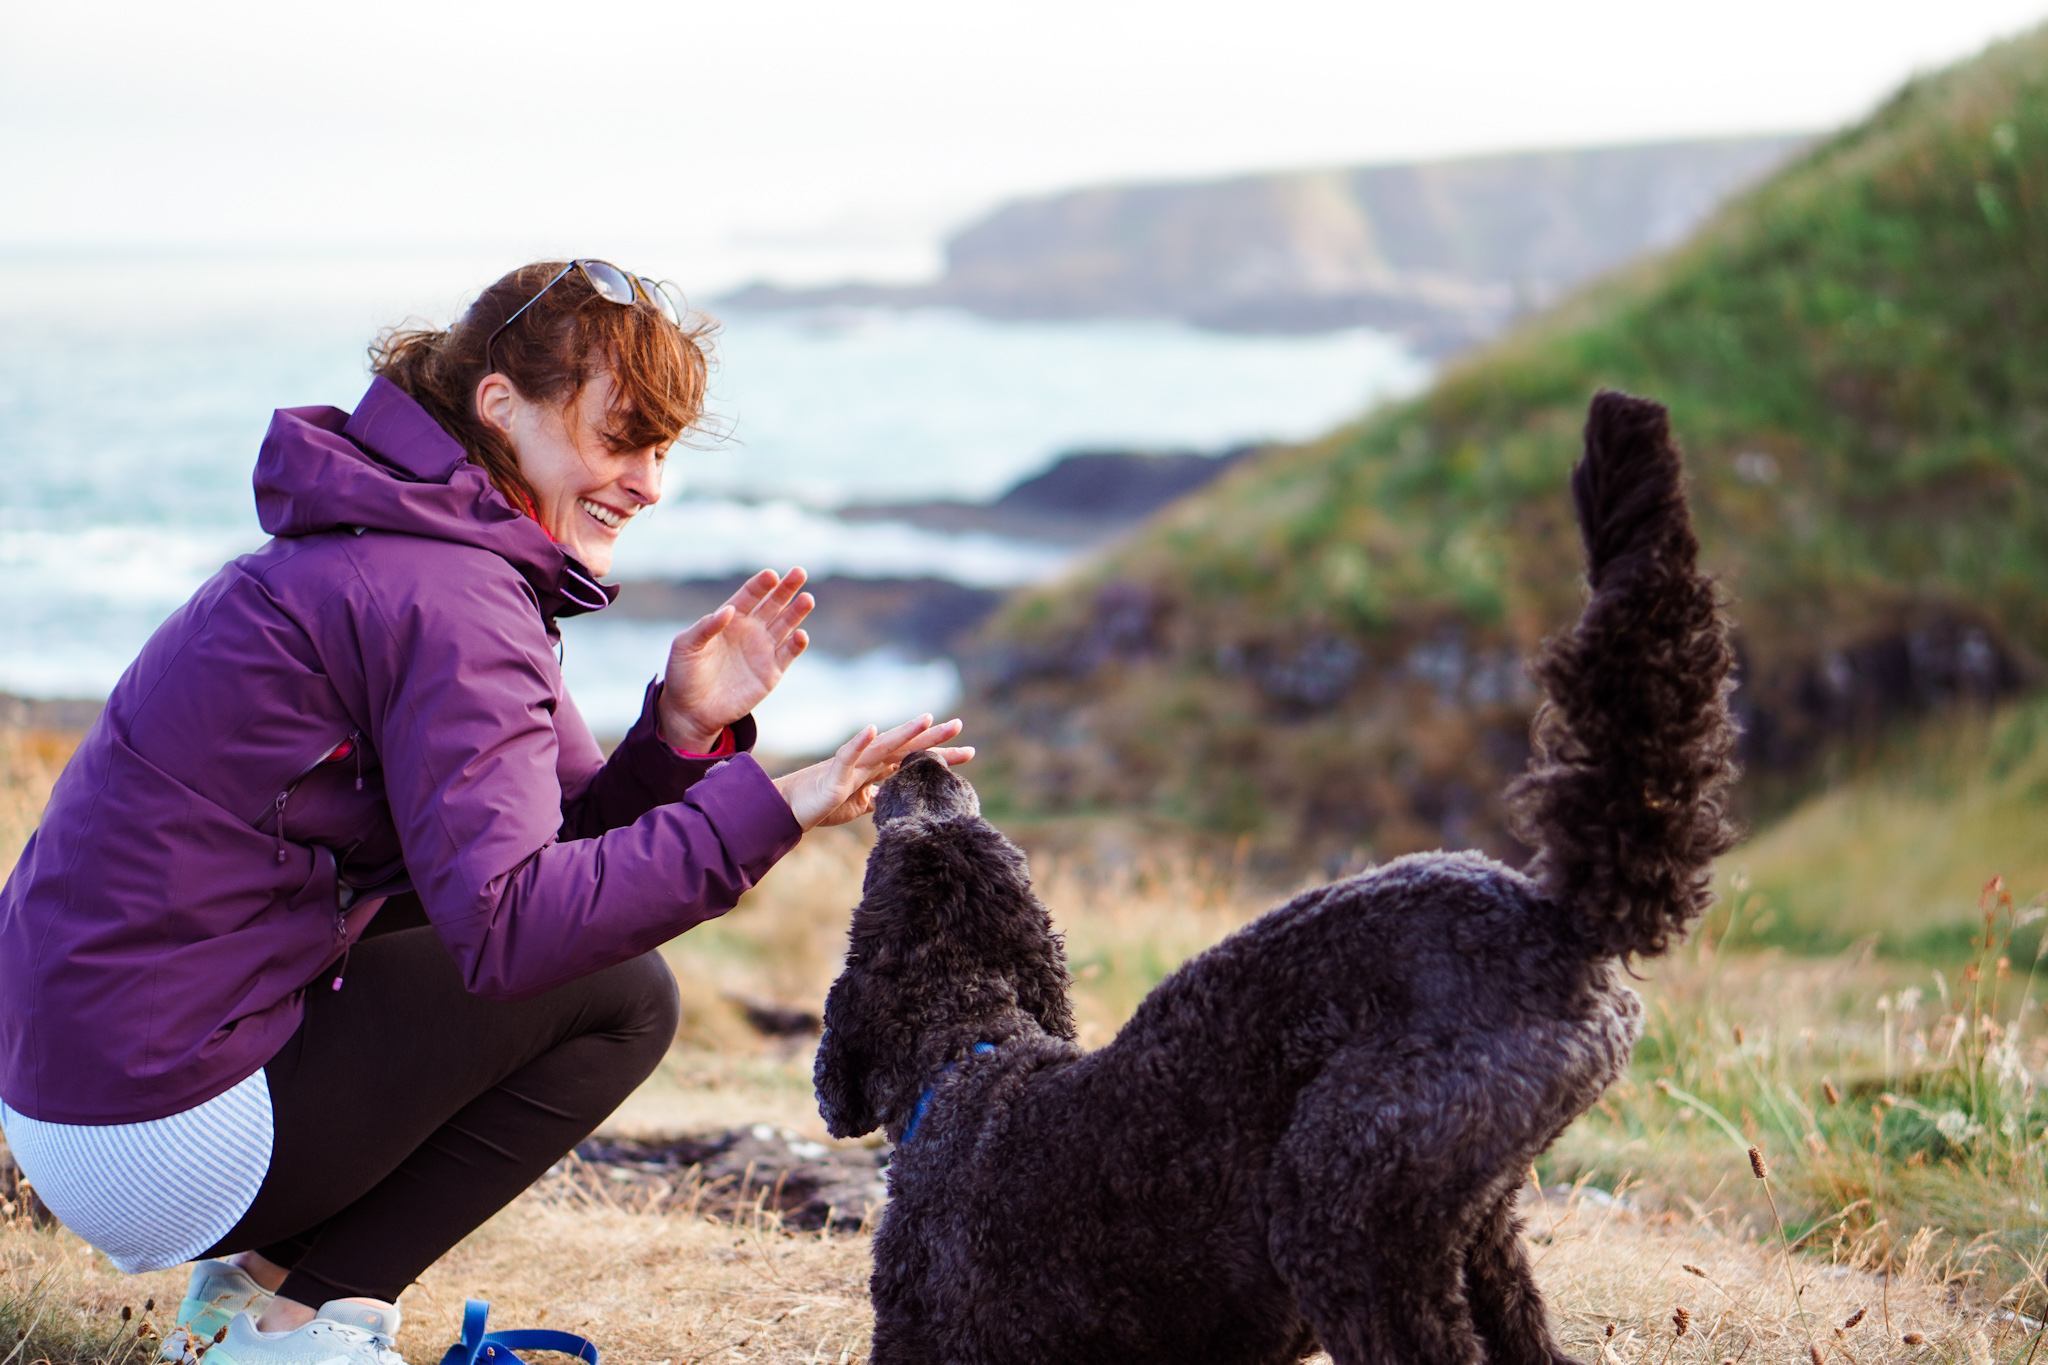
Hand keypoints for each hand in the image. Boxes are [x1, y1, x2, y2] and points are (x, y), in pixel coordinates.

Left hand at [658, 567, 812, 750]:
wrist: (690, 711)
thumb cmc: (683, 675)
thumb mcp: (685, 646)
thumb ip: (706, 627)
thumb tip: (729, 610)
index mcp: (729, 620)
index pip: (749, 596)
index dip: (761, 585)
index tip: (771, 575)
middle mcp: (750, 631)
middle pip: (773, 604)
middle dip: (786, 588)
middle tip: (799, 572)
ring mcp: (762, 651)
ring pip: (785, 625)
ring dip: (797, 612)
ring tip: (807, 598)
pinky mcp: (771, 673)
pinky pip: (788, 654)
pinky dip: (796, 644)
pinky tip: (800, 635)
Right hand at [772, 714, 973, 829]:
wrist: (791, 808)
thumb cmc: (824, 804)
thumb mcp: (861, 804)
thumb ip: (880, 797)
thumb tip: (898, 798)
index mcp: (877, 770)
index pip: (914, 759)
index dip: (940, 756)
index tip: (968, 751)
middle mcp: (868, 761)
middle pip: (906, 747)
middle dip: (933, 738)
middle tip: (960, 726)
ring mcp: (852, 764)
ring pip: (883, 745)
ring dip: (904, 732)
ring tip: (927, 718)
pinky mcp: (834, 773)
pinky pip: (847, 754)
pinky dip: (859, 741)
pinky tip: (871, 729)